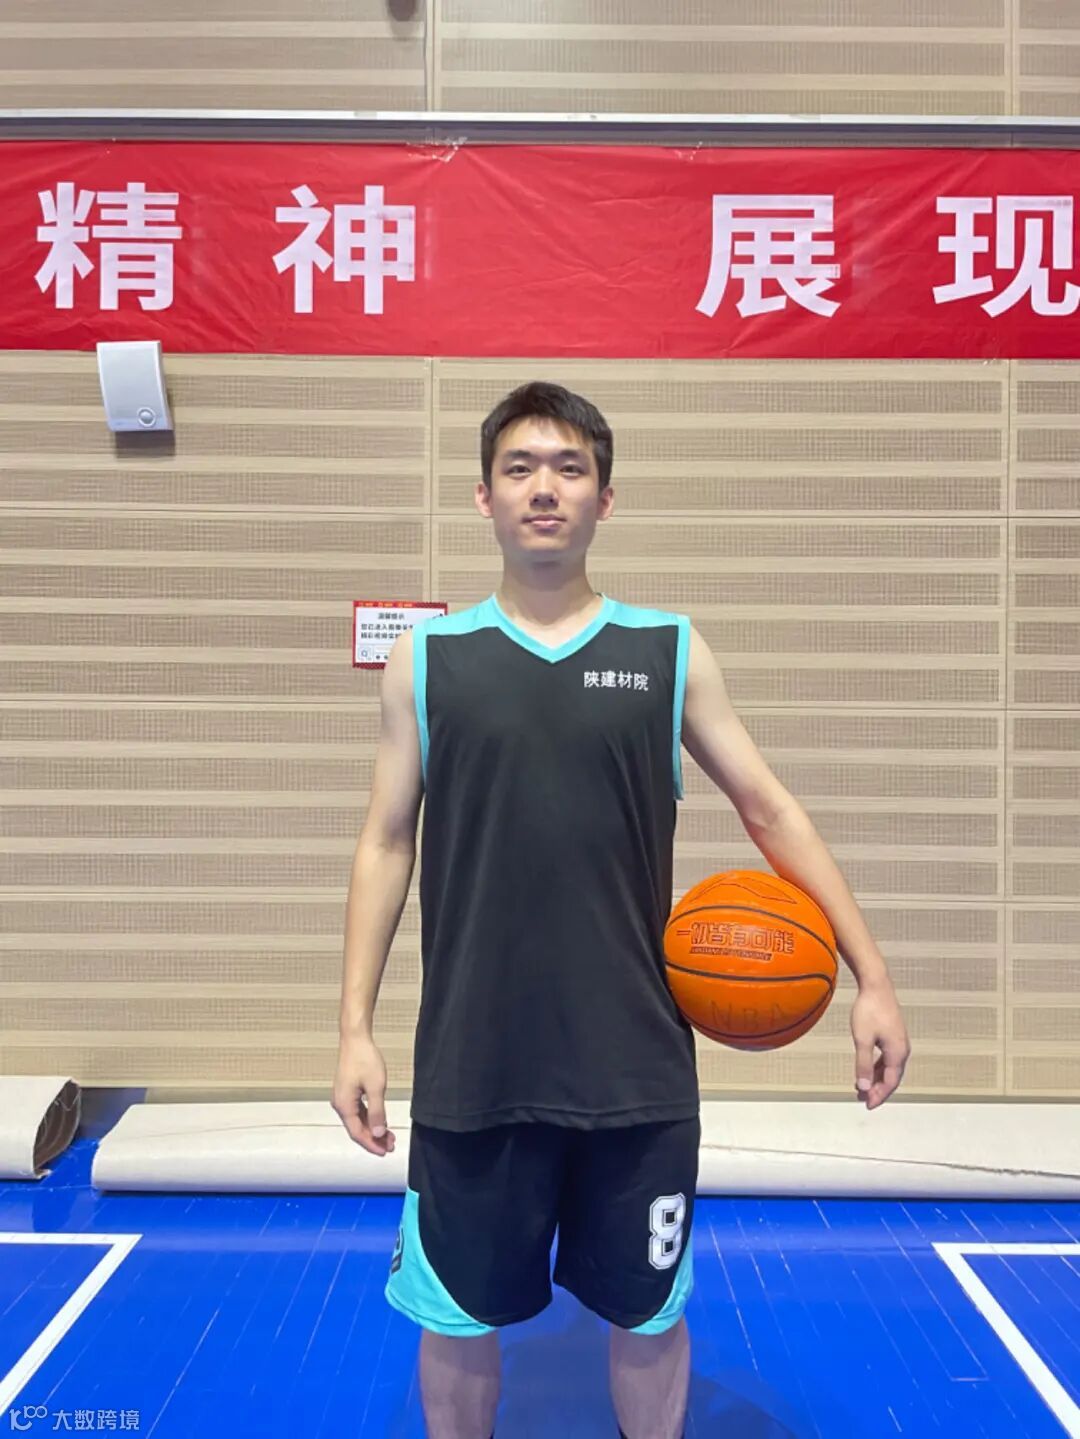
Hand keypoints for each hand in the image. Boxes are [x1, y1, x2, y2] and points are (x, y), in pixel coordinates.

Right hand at [332, 1033, 395, 1156]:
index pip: (357, 1133)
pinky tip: (381, 1122)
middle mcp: (340, 1104)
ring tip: (389, 1137)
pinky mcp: (347, 1092)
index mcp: (344, 1105)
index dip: (371, 1144)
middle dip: (374, 1139)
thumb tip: (379, 1133)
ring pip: (358, 1121)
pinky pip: (358, 1112)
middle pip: (356, 1129)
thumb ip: (377, 1112)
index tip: (385, 1152)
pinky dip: (369, 1119)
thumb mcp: (376, 1087)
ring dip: (373, 1130)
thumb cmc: (365, 1059)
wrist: (355, 1039)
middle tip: (391, 1146)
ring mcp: (343, 1098)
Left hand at [850, 982, 909, 1109]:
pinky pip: (888, 1059)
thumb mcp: (862, 1039)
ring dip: (876, 1079)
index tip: (867, 1105)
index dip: (878, 1096)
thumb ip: (863, 1064)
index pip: (890, 1083)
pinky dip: (877, 1067)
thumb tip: (863, 1086)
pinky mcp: (894, 1036)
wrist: (876, 985)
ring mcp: (899, 1043)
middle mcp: (902, 1050)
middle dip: (878, 1090)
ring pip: (889, 1069)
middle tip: (863, 1099)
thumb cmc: (869, 1010)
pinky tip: (867, 1069)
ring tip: (862, 1087)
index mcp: (897, 1053)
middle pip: (892, 1078)